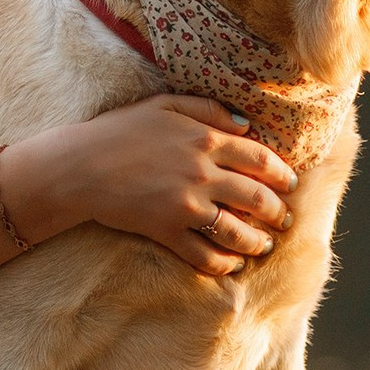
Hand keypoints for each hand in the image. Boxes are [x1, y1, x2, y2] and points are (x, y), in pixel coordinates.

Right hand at [8, 95, 297, 275]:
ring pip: (237, 231)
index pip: (260, 159)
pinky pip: (205, 255)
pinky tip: (231, 264)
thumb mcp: (164, 104)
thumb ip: (209, 110)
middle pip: (256, 198)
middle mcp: (202, 173)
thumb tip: (247, 124)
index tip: (290, 184)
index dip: (281, 174)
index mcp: (205, 139)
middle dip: (278, 212)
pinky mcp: (167, 231)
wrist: (79, 166)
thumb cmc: (119, 130)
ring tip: (263, 246)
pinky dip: (224, 264)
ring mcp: (185, 206)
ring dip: (257, 242)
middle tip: (284, 219)